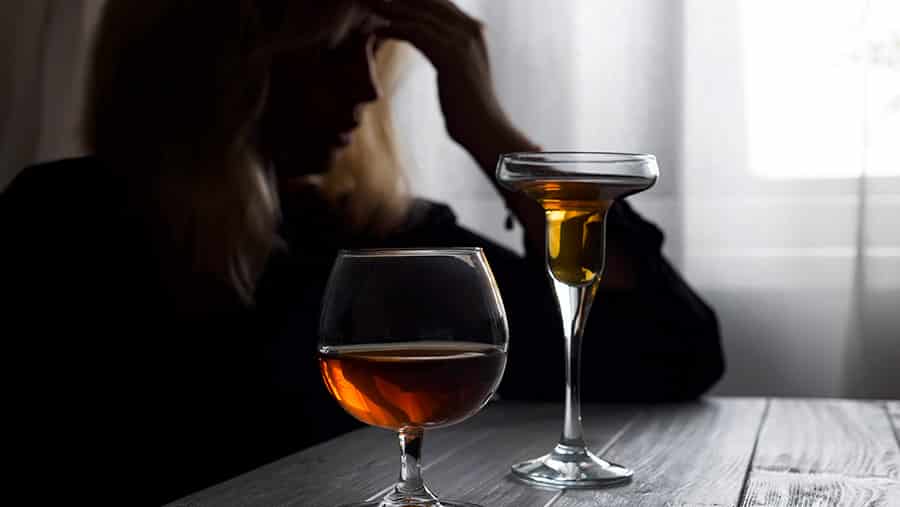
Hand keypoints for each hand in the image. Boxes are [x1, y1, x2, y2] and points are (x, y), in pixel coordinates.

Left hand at [362, 0, 513, 154]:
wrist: (485, 131)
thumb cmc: (470, 111)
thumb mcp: (462, 76)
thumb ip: (452, 59)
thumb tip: (443, 60)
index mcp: (475, 32)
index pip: (441, 3)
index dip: (415, 1)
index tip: (391, 1)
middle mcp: (472, 30)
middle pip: (431, 2)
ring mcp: (464, 40)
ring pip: (421, 14)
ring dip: (393, 9)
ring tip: (371, 5)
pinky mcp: (451, 55)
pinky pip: (417, 32)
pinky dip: (395, 28)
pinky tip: (377, 30)